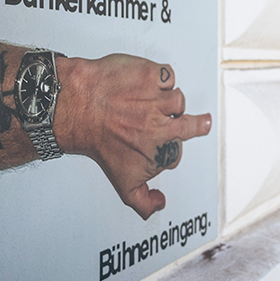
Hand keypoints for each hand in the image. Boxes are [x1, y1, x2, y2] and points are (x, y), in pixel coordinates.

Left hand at [54, 54, 211, 218]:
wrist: (77, 108)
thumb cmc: (98, 143)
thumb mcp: (121, 183)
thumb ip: (144, 202)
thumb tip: (160, 204)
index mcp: (161, 152)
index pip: (176, 153)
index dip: (167, 150)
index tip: (158, 147)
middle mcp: (163, 126)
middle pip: (191, 125)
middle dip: (199, 124)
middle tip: (202, 123)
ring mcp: (158, 99)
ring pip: (177, 99)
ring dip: (167, 101)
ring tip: (147, 102)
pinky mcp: (152, 76)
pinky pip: (167, 75)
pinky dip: (160, 77)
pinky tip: (146, 84)